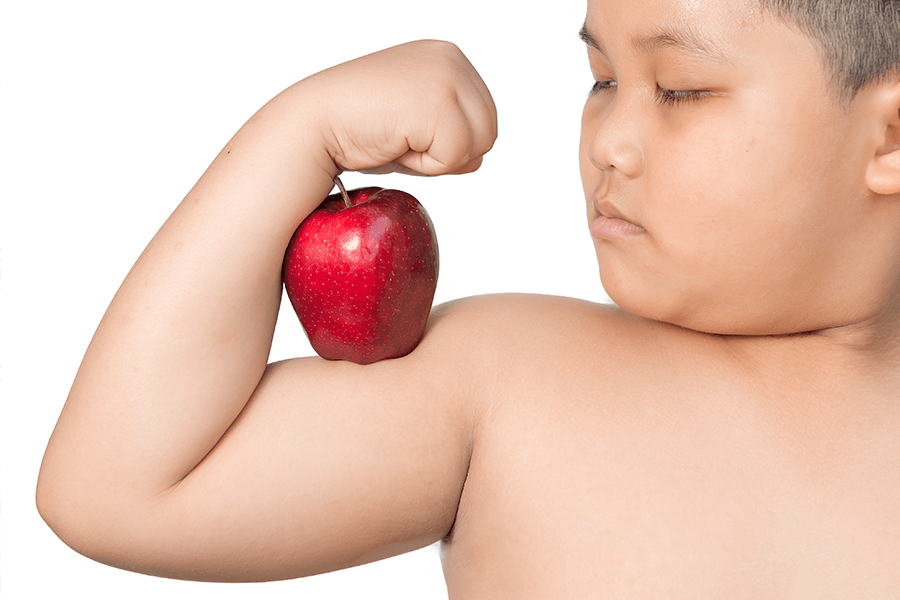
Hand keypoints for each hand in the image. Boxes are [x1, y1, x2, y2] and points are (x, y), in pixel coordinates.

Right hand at [304, 40, 497, 175]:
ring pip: (478, 144)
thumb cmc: (358, 127)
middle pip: (488, 131)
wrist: (314, 125)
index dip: (450, 141)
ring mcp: (446, 76)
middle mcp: (450, 58)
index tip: (407, 129)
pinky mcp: (438, 101)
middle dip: (449, 150)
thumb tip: (479, 158)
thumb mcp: (417, 125)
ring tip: (400, 138)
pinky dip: (425, 165)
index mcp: (447, 57)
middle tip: (403, 137)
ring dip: (439, 159)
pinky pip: (456, 156)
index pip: (484, 117)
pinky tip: (396, 142)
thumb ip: (454, 136)